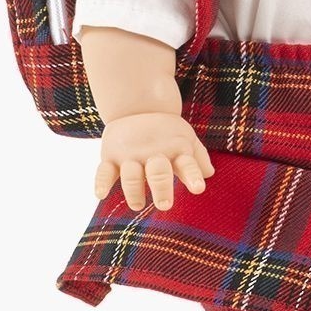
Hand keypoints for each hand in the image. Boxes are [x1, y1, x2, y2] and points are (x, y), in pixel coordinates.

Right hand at [93, 112, 215, 208]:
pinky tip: (101, 194)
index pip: (187, 164)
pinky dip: (101, 182)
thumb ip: (198, 158)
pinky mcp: (111, 156)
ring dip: (133, 190)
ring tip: (137, 205)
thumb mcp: (186, 139)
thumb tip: (209, 174)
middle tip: (164, 205)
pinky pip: (104, 170)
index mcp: (175, 150)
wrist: (137, 105)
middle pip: (158, 172)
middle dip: (161, 188)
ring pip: (131, 175)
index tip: (198, 188)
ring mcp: (131, 155)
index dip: (193, 175)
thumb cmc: (167, 131)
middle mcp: (153, 154)